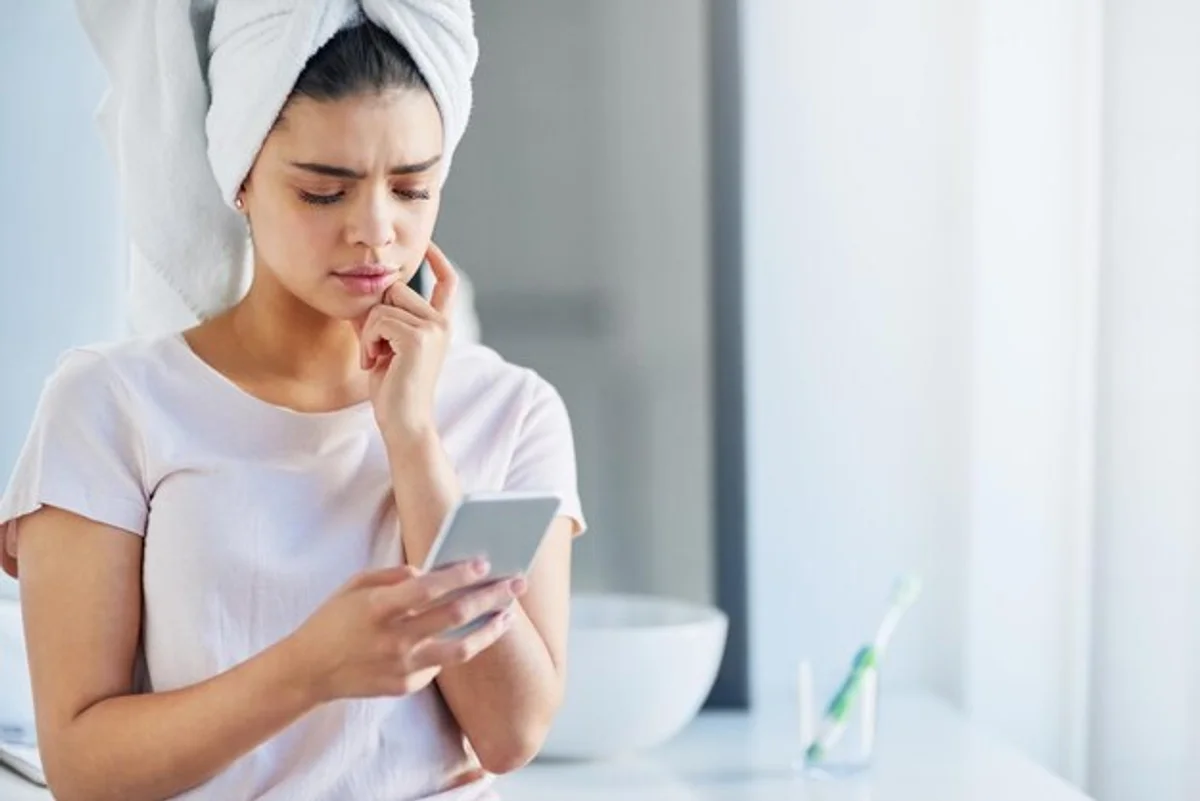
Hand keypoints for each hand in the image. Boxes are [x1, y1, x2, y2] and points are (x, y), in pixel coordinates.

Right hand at [288, 559, 527, 702]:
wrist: (310, 671)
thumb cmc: (334, 619)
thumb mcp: (356, 585)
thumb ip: (394, 577)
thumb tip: (429, 573)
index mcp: (379, 608)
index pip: (430, 589)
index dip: (460, 575)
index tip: (485, 563)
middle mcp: (395, 639)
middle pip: (455, 616)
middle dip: (491, 597)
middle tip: (516, 583)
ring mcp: (403, 666)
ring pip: (461, 649)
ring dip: (490, 630)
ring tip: (508, 616)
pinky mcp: (407, 685)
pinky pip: (439, 664)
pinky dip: (455, 647)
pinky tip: (468, 635)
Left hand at [357, 242, 458, 444]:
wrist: (404, 422)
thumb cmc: (394, 388)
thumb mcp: (391, 346)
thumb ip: (388, 318)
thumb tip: (368, 290)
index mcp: (440, 324)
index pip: (447, 282)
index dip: (437, 259)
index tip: (427, 243)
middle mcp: (442, 323)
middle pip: (396, 287)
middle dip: (375, 313)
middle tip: (375, 346)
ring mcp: (433, 329)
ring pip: (382, 303)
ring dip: (369, 332)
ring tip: (376, 357)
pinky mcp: (417, 338)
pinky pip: (377, 321)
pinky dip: (367, 342)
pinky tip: (375, 363)